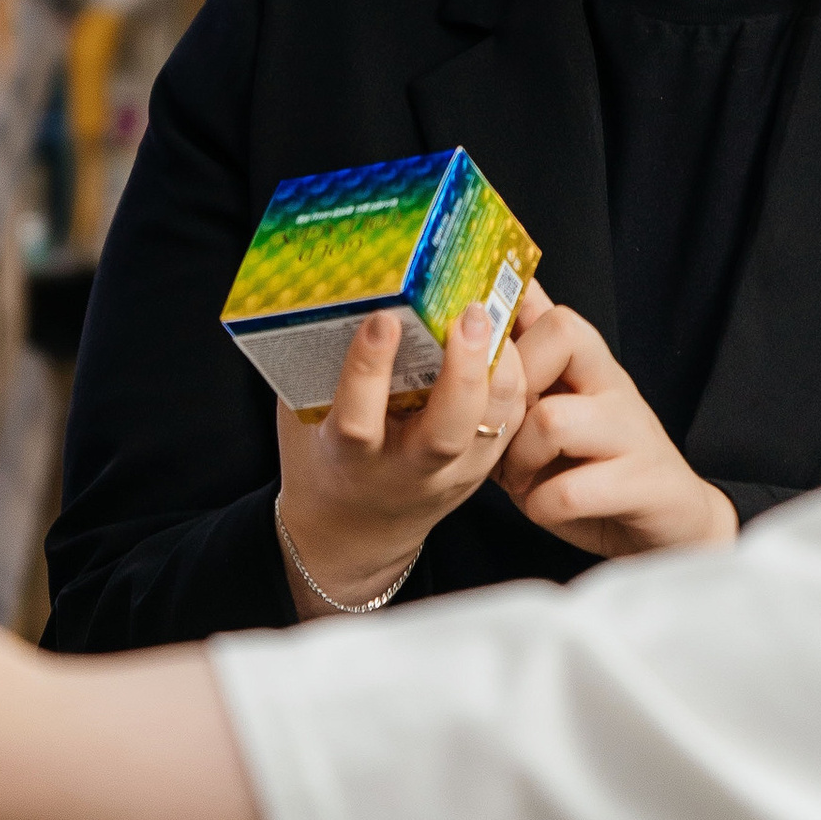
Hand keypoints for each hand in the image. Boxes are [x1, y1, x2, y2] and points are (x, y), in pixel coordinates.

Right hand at [274, 297, 527, 617]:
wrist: (355, 528)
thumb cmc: (324, 459)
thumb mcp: (305, 418)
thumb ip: (322, 368)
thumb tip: (344, 291)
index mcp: (350, 461)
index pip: (359, 420)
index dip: (369, 370)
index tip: (382, 320)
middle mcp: (406, 473)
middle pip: (446, 432)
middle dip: (462, 370)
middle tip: (468, 314)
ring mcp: (452, 477)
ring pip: (492, 427)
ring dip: (501, 368)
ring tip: (495, 315)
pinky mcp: (481, 472)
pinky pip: (510, 422)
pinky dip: (515, 378)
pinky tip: (508, 337)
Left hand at [498, 281, 737, 559]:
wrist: (671, 521)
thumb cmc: (595, 469)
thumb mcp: (552, 414)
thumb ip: (521, 376)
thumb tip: (471, 322)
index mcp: (591, 364)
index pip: (552, 306)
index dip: (508, 320)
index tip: (477, 347)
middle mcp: (614, 386)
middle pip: (562, 332)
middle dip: (510, 384)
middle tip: (498, 430)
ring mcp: (632, 432)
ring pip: (552, 419)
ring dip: (519, 456)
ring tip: (517, 478)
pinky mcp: (642, 484)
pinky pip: (569, 490)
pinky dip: (542, 505)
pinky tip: (544, 507)